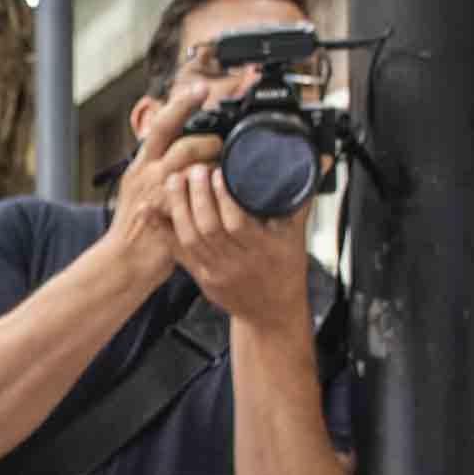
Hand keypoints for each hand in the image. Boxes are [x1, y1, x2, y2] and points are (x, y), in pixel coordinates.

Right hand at [106, 86, 223, 277]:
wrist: (123, 261)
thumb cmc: (140, 229)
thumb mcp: (145, 191)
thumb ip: (162, 170)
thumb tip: (189, 154)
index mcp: (142, 163)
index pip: (162, 123)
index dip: (181, 103)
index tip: (199, 88)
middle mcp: (146, 172)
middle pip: (181, 140)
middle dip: (208, 141)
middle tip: (222, 147)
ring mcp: (154, 191)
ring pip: (189, 164)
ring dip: (211, 166)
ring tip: (223, 173)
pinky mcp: (164, 212)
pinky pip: (192, 194)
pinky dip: (210, 191)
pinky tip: (220, 195)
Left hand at [165, 165, 312, 327]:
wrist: (272, 312)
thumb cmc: (285, 271)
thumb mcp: (297, 235)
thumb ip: (301, 196)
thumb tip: (318, 161)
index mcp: (263, 250)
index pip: (238, 223)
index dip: (225, 198)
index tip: (218, 172)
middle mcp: (237, 263)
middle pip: (209, 228)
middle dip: (198, 195)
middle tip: (194, 169)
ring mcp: (216, 271)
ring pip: (190, 238)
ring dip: (179, 206)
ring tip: (175, 180)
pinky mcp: (200, 276)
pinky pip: (177, 252)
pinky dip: (164, 229)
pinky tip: (155, 208)